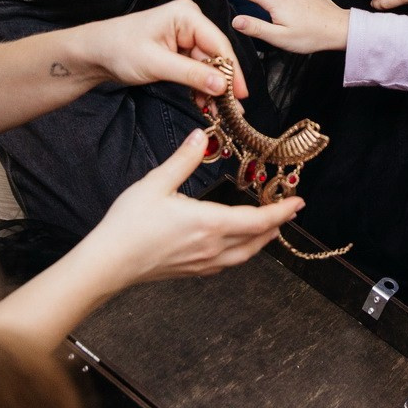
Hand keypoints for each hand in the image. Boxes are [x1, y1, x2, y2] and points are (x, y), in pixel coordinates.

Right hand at [0, 130, 298, 348]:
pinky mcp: (191, 270)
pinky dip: (241, 252)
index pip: (258, 220)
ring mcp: (203, 262)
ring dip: (261, 240)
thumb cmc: (129, 225)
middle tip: (288, 210)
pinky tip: (235, 245)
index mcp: (209, 223)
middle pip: (257, 240)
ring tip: (268, 228)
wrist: (108, 263)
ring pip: (244, 254)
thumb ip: (184, 159)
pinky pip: (227, 263)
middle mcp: (212, 246)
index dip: (282, 211)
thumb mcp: (156, 183)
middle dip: (276, 225)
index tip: (299, 202)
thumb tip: (201, 136)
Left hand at [65, 0, 246, 98]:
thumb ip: (191, 74)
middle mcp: (190, 22)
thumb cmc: (119, 48)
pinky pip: (198, 70)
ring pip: (209, 66)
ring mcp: (186, 36)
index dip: (232, 71)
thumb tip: (222, 86)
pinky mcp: (181, 50)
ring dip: (212, 89)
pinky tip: (204, 104)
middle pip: (217, 56)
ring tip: (219, 113)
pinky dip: (200, 87)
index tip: (240, 95)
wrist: (95, 53)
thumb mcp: (156, 63)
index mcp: (187, 15)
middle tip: (232, 110)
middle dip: (223, 84)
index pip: (219, 44)